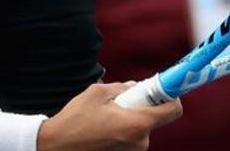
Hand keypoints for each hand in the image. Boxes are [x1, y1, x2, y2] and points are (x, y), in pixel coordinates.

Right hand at [38, 82, 181, 150]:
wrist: (56, 146)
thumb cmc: (76, 119)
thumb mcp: (99, 93)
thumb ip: (124, 87)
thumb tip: (137, 86)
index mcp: (137, 123)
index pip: (173, 110)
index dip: (172, 96)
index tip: (163, 89)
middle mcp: (140, 141)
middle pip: (155, 117)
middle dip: (143, 105)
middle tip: (122, 99)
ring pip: (141, 126)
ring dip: (130, 117)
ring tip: (106, 116)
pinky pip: (131, 137)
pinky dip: (123, 128)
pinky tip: (103, 127)